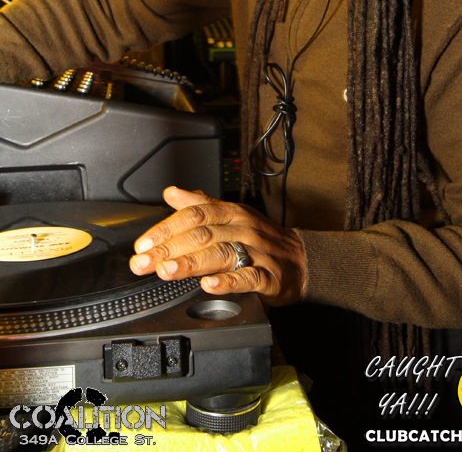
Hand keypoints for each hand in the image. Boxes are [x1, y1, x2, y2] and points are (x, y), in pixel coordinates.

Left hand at [129, 187, 306, 306]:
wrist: (300, 260)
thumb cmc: (260, 238)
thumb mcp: (231, 214)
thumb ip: (200, 205)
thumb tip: (171, 193)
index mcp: (232, 213)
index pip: (195, 214)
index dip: (167, 228)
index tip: (144, 243)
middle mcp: (242, 228)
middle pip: (202, 235)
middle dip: (169, 248)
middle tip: (144, 261)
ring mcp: (257, 251)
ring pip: (221, 254)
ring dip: (190, 263)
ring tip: (167, 270)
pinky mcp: (268, 276)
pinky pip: (247, 277)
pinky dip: (227, 282)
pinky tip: (208, 285)